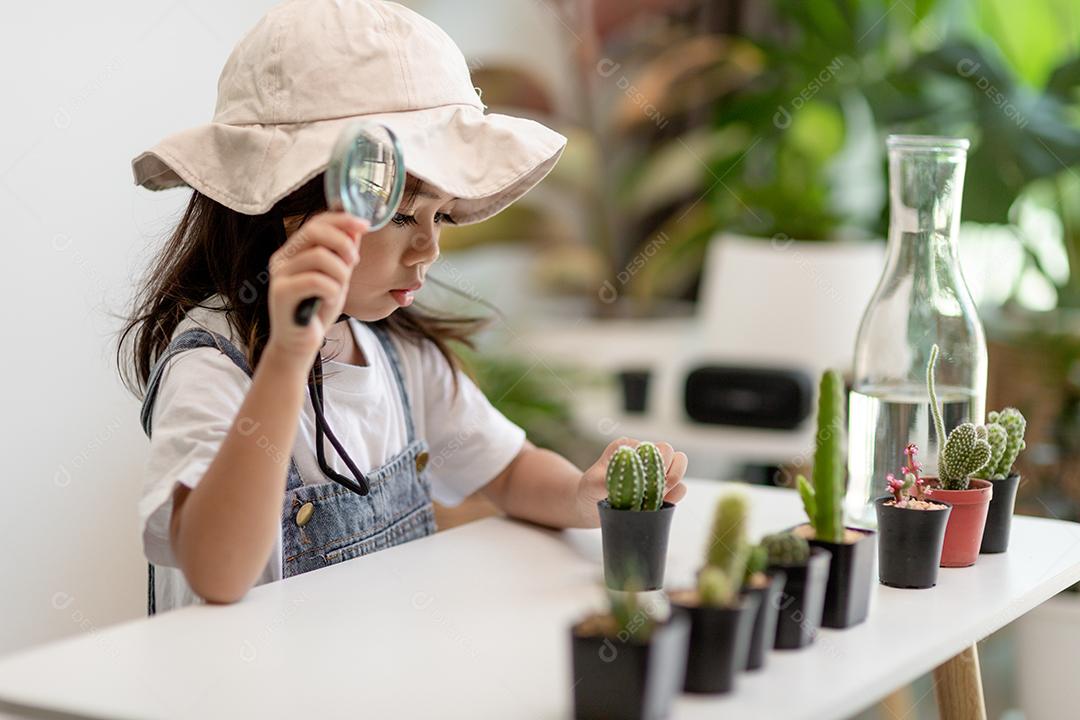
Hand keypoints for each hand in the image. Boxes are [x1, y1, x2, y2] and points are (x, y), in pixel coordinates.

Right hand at [265, 212, 366, 371]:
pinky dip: (331, 291)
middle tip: (355, 261)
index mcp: (293, 251)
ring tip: (339, 290)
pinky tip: (328, 301)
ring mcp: (279, 274)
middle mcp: (282, 258)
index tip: (366, 225)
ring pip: (319, 256)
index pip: (316, 222)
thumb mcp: (337, 277)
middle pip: (314, 230)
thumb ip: (343, 254)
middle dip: (343, 243)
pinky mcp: (280, 292)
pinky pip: (316, 280)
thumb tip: (356, 228)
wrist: (300, 344)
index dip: (342, 219)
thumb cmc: (318, 310)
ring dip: (340, 273)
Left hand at [576, 437, 688, 525]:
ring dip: (673, 484)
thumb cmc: (589, 491)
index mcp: (629, 448)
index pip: (655, 448)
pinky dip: (674, 496)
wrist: (589, 507)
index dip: (657, 466)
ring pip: (679, 468)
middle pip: (673, 455)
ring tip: (657, 497)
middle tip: (655, 491)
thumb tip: (626, 480)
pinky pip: (680, 488)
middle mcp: (644, 456)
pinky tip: (658, 505)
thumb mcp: (592, 485)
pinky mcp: (661, 489)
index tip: (646, 483)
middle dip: (669, 474)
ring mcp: (655, 472)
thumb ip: (606, 480)